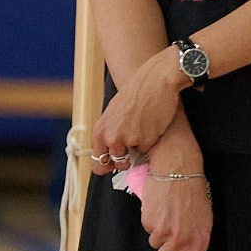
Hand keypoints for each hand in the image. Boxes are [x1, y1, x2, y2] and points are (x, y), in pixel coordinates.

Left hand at [91, 47, 185, 166]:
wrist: (153, 83)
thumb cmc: (133, 95)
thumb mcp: (113, 113)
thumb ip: (110, 132)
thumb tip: (109, 152)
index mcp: (100, 130)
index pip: (98, 161)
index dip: (105, 166)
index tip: (110, 167)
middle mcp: (112, 138)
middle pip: (118, 163)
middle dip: (125, 160)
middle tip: (132, 148)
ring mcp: (129, 140)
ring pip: (134, 158)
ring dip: (138, 150)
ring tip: (142, 132)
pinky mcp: (146, 140)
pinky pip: (147, 150)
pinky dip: (150, 143)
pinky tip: (151, 127)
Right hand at [140, 162, 213, 250]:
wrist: (178, 171)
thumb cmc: (193, 194)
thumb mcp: (203, 221)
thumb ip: (197, 242)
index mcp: (198, 242)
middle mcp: (180, 240)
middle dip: (166, 249)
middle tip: (173, 233)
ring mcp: (163, 231)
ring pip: (155, 242)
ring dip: (159, 232)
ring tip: (168, 215)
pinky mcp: (148, 220)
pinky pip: (147, 228)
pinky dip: (151, 219)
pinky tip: (160, 208)